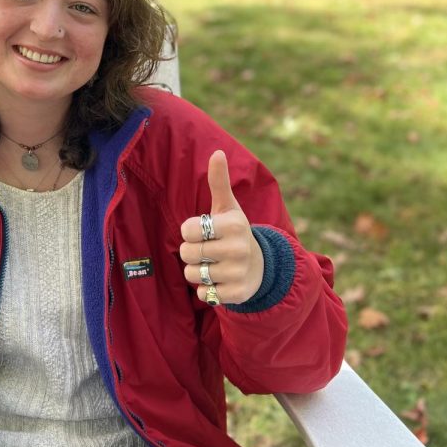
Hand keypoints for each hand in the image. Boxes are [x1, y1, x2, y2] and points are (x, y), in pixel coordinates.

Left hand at [179, 150, 263, 305]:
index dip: (189, 231)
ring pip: (192, 274)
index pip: (187, 230)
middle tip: (208, 249)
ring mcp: (239, 273)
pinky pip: (203, 294)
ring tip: (214, 264)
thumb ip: (219, 181)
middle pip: (187, 253)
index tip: (204, 231)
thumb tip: (217, 152)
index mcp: (234, 225)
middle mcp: (238, 249)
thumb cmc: (234, 231)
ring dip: (197, 271)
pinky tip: (220, 280)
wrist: (260, 266)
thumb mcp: (227, 207)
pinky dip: (206, 289)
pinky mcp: (237, 294)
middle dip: (191, 252)